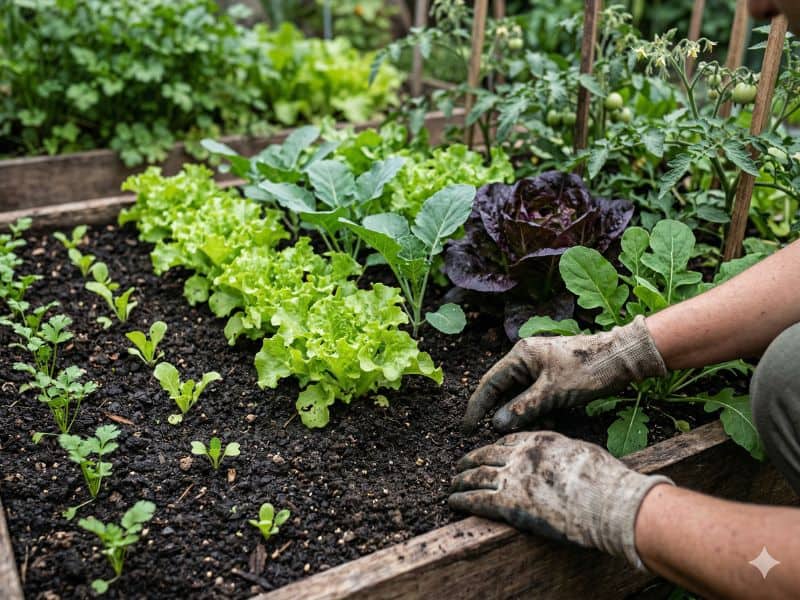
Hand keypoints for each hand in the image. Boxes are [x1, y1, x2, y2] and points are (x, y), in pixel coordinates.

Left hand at [449, 431, 672, 569]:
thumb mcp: (582, 454)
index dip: (494, 447)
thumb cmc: (605, 480)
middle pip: (487, 454)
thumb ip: (564, 454)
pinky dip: (461, 499)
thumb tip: (565, 460)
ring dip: (461, 480)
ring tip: (452, 484)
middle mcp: (522, 455)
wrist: (607, 501)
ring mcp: (513, 477)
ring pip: (477, 475)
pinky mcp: (508, 503)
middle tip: (460, 466)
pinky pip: (476, 498)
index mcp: (540, 440)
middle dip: (470, 460)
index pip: (509, 440)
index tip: (487, 453)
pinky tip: (452, 501)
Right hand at [463, 315, 666, 432]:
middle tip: (496, 436)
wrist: (623, 357)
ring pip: (522, 396)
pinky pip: (538, 396)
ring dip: (524, 414)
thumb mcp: (553, 392)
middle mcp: (527, 358)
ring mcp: (541, 366)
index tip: (467, 428)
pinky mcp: (555, 376)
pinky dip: (540, 410)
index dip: (477, 407)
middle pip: (504, 390)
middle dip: (503, 413)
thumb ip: (523, 408)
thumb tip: (497, 423)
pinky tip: (550, 421)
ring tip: (529, 431)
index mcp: (520, 355)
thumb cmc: (588, 369)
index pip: (489, 383)